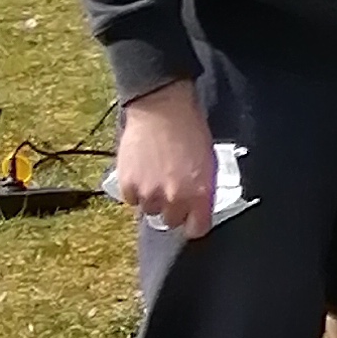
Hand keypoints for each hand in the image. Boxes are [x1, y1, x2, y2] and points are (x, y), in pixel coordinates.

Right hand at [113, 80, 218, 237]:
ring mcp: (149, 194)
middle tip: (171, 189)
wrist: (162, 108)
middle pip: (171, 222)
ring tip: (154, 176)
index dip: (194, 222)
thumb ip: (203, 189)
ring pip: (149, 211)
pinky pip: (131, 199)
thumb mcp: (209, 161)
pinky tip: (141, 171)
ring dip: (152, 198)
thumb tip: (197, 206)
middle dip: (172, 209)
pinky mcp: (128, 186)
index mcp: (200, 194)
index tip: (191, 216)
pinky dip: (135, 190)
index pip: (197, 229)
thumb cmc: (190, 129)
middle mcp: (175, 199)